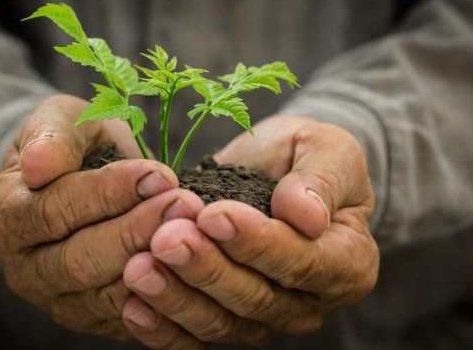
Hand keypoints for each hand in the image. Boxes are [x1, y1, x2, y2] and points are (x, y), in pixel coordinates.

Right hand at [0, 94, 203, 340]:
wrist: (87, 179)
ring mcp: (56, 301)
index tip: (158, 175)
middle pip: (80, 261)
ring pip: (106, 296)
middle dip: (137, 231)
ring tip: (194, 230)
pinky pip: (128, 319)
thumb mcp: (61, 120)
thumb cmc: (76, 145)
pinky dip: (162, 297)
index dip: (108, 194)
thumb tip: (38, 166)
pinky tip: (190, 267)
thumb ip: (52, 135)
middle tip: (185, 204)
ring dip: (156, 264)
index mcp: (3, 215)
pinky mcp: (92, 319)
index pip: (53, 210)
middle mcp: (23, 268)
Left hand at [121, 115, 379, 346]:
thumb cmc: (307, 155)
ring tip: (140, 268)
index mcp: (346, 260)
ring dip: (177, 297)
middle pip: (256, 298)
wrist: (279, 166)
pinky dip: (164, 326)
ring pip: (222, 322)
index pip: (302, 262)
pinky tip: (133, 305)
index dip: (256, 243)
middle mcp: (308, 299)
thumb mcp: (328, 149)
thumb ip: (321, 180)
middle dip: (206, 268)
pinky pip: (196, 334)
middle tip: (166, 239)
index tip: (214, 215)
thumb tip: (306, 215)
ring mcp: (266, 315)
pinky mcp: (227, 316)